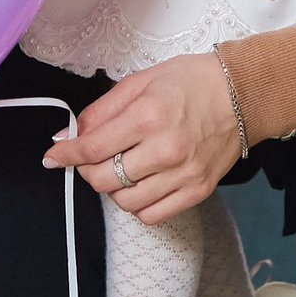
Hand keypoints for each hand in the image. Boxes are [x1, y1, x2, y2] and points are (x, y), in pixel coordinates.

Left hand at [44, 51, 244, 224]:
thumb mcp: (141, 81)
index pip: (92, 148)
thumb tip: (69, 135)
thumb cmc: (192, 82)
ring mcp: (183, 174)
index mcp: (148, 116)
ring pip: (125, 202)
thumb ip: (101, 111)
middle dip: (87, 171)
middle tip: (89, 160)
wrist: (242, 94)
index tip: (53, 156)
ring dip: (113, 188)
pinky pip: (152, 215)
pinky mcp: (197, 190)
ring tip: (121, 168)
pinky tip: (140, 184)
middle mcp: (165, 149)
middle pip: (104, 180)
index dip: (65, 155)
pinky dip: (138, 204)